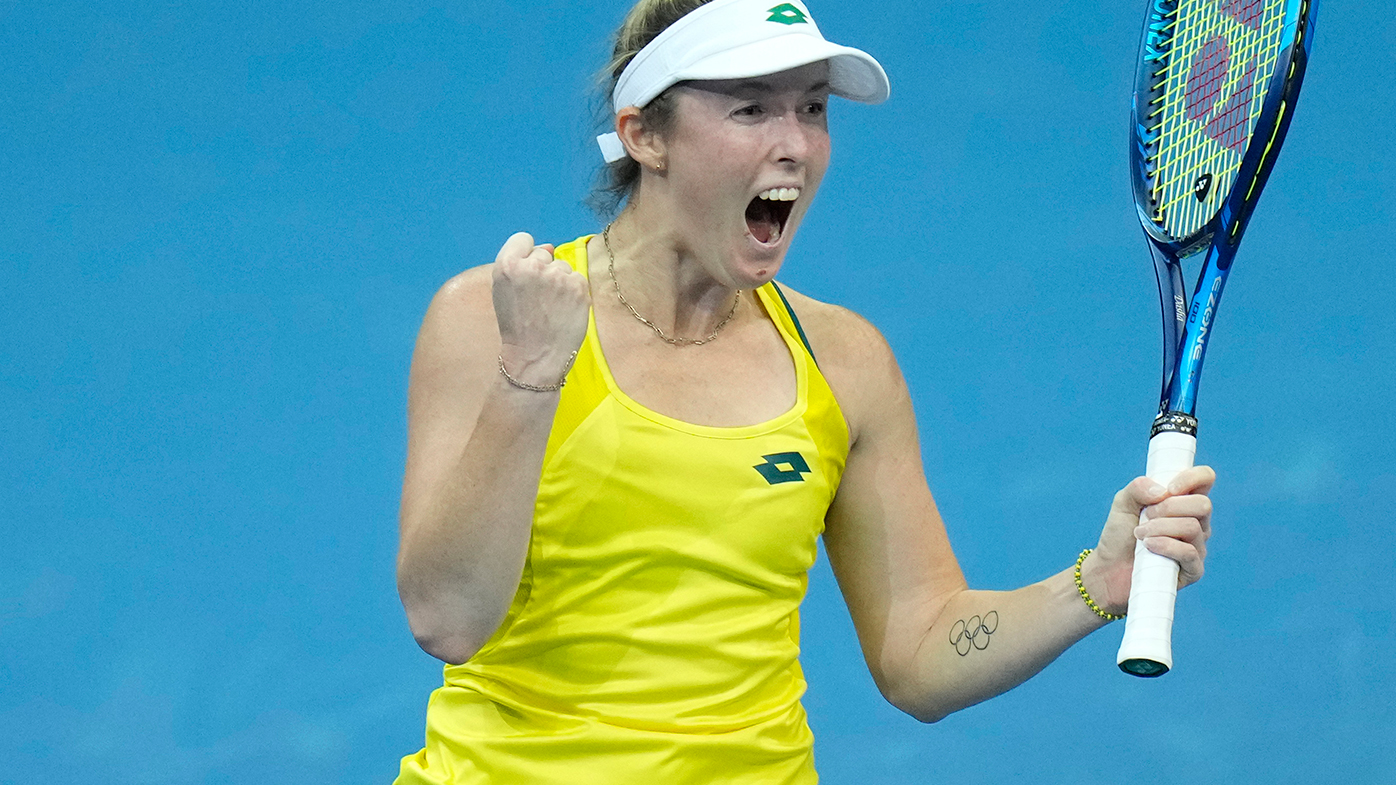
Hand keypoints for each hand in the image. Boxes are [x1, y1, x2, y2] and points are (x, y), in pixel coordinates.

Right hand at [491, 232, 590, 385]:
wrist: (535, 357)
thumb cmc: (518, 326)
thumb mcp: (504, 291)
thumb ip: (521, 264)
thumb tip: (549, 247)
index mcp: (507, 265)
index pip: (523, 239)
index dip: (526, 255)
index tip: (527, 275)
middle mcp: (532, 266)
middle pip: (544, 253)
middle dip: (543, 271)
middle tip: (538, 299)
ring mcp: (557, 276)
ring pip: (563, 266)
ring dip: (560, 282)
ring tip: (551, 307)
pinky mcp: (577, 286)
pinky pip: (578, 279)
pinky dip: (574, 293)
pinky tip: (564, 310)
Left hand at [1082, 466, 1215, 615]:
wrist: (1109, 568)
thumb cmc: (1120, 534)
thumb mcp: (1122, 503)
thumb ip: (1138, 488)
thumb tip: (1162, 490)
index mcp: (1183, 501)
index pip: (1205, 479)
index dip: (1192, 478)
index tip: (1169, 488)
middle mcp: (1196, 522)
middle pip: (1203, 504)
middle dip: (1169, 507)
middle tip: (1146, 516)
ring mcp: (1197, 546)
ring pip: (1193, 527)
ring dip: (1159, 527)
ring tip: (1140, 534)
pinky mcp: (1193, 570)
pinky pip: (1189, 553)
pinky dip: (1165, 546)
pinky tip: (1148, 546)